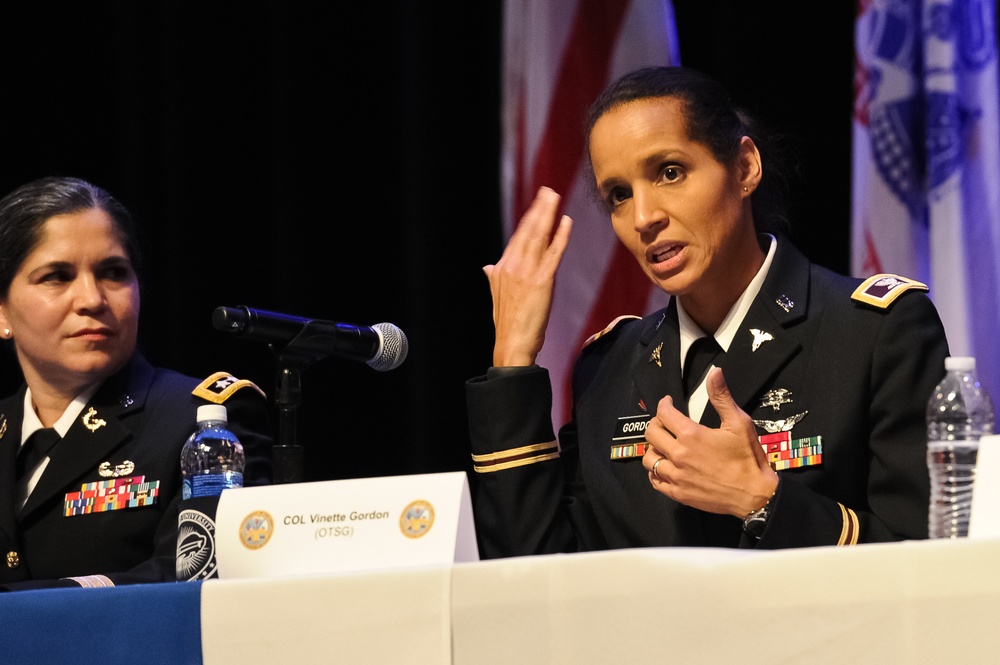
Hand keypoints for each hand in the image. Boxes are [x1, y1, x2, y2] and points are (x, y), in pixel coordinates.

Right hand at [484, 187, 572, 365]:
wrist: (512, 342)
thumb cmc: (507, 322)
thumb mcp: (497, 295)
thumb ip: (494, 277)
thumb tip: (488, 266)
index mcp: (502, 267)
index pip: (518, 236)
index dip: (529, 218)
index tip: (537, 204)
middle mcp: (512, 265)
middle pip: (528, 230)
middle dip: (539, 209)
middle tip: (549, 191)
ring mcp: (527, 272)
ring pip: (539, 236)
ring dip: (548, 215)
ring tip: (555, 198)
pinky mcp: (542, 281)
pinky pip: (553, 253)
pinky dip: (560, 236)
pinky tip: (566, 222)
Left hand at [644, 367, 777, 516]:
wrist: (755, 495)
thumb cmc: (748, 458)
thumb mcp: (739, 423)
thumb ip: (722, 397)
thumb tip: (715, 372)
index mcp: (691, 435)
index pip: (664, 413)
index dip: (664, 404)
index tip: (668, 402)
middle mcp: (679, 455)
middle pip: (651, 434)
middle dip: (655, 423)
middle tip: (664, 422)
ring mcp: (676, 476)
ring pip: (649, 458)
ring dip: (654, 448)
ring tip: (664, 445)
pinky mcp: (678, 493)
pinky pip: (655, 480)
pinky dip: (656, 471)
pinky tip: (665, 466)